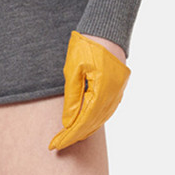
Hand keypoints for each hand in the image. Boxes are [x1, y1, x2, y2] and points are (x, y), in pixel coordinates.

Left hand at [49, 31, 129, 150]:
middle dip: (75, 136)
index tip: (55, 144)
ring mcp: (118, 92)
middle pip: (93, 123)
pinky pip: (106, 110)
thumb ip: (72, 97)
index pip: (83, 120)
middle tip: (58, 145)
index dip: (69, 135)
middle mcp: (113, 94)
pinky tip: (85, 125)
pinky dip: (94, 120)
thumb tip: (68, 122)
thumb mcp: (74, 69)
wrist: (107, 29)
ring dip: (85, 130)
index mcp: (102, 89)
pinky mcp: (118, 88)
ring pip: (101, 119)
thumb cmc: (87, 45)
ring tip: (68, 138)